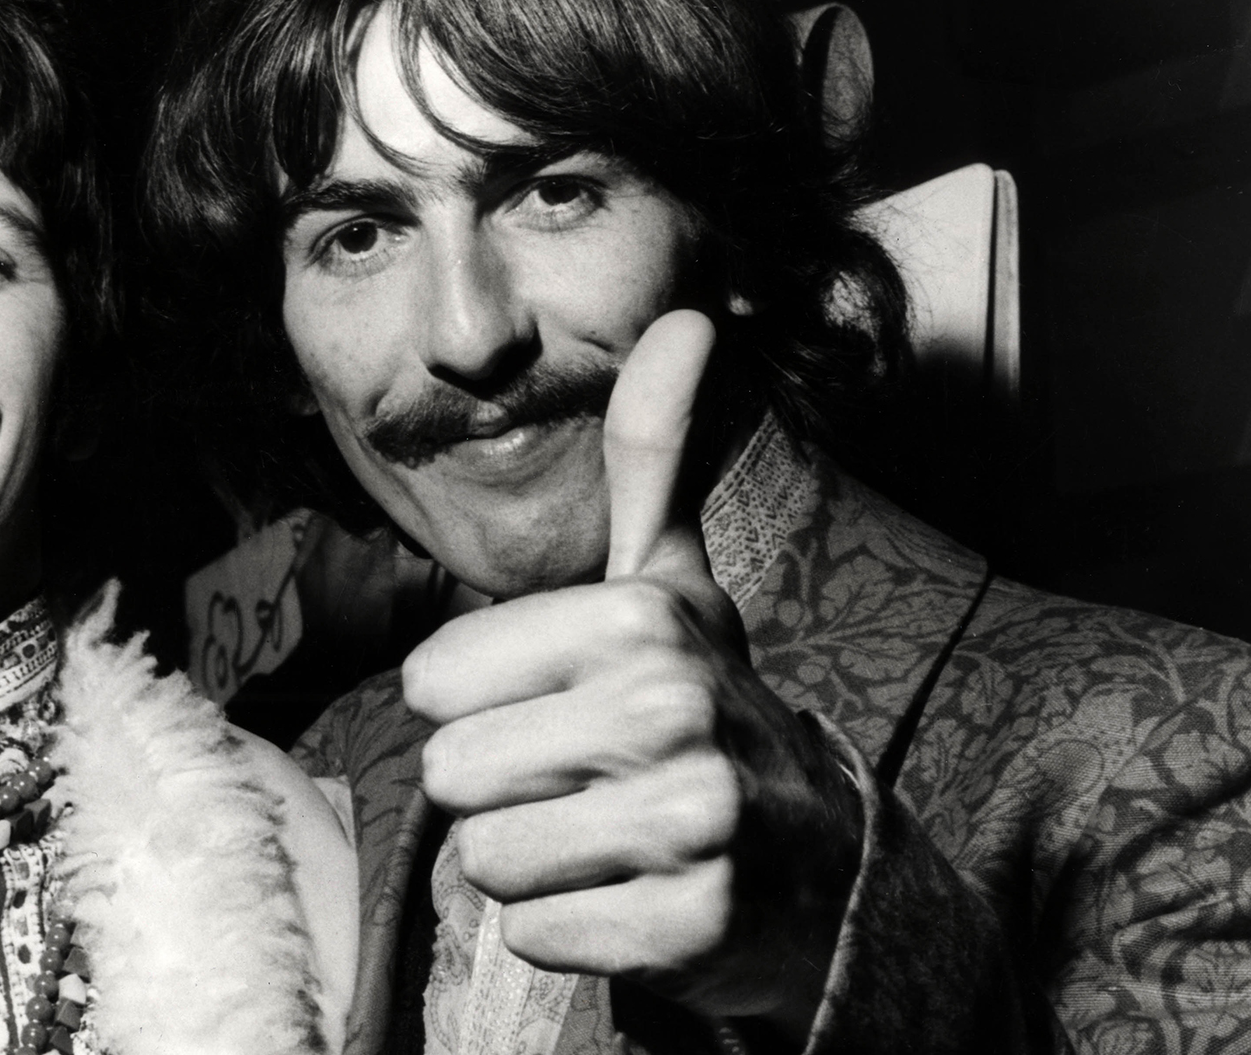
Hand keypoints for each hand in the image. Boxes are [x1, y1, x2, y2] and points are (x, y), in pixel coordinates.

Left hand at [403, 310, 862, 1040]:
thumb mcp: (674, 581)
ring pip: (482, 859)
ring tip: (605, 838)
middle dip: (500, 790)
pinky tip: (632, 897)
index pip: (431, 683)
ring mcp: (688, 824)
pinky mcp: (689, 929)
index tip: (556, 707)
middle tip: (581, 782)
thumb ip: (654, 454)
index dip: (479, 705)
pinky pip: (531, 933)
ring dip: (529, 861)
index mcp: (639, 619)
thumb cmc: (705, 713)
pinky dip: (567, 928)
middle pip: (450, 774)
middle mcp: (669, 711)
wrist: (819, 869)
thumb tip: (688, 317)